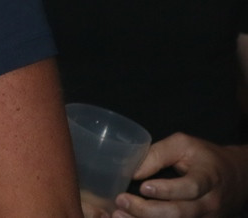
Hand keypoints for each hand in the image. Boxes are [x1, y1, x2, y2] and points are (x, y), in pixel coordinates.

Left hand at [111, 134, 247, 217]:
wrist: (235, 178)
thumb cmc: (205, 157)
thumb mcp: (183, 145)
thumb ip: (158, 154)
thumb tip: (132, 171)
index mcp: (208, 178)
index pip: (190, 188)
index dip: (167, 190)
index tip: (143, 187)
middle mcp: (209, 202)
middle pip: (180, 213)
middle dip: (148, 210)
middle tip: (122, 201)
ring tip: (119, 214)